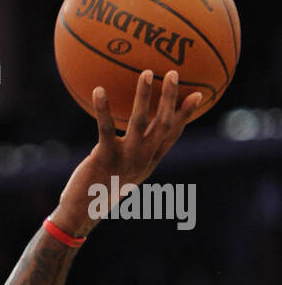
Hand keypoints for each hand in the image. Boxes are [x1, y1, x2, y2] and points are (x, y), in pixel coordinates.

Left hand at [52, 69, 202, 237]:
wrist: (84, 211)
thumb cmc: (100, 189)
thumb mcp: (123, 171)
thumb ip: (132, 153)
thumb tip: (132, 135)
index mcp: (149, 160)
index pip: (173, 134)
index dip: (185, 114)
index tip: (199, 93)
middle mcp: (143, 159)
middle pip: (163, 124)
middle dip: (170, 98)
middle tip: (174, 73)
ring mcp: (126, 158)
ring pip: (139, 122)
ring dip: (144, 96)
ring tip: (146, 73)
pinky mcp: (105, 157)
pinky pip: (105, 128)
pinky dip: (103, 108)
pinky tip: (99, 90)